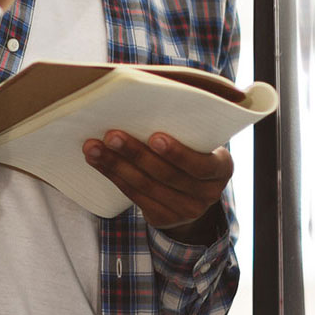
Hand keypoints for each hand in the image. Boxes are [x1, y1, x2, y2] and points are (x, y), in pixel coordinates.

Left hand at [82, 130, 231, 233]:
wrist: (193, 192)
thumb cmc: (193, 151)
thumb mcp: (200, 141)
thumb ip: (186, 127)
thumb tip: (144, 96)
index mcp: (221, 168)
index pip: (201, 164)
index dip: (177, 153)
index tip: (154, 136)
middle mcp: (208, 193)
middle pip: (166, 175)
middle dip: (136, 153)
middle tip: (111, 135)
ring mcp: (186, 210)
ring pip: (145, 185)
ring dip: (115, 164)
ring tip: (93, 147)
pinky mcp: (163, 218)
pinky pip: (134, 195)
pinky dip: (112, 175)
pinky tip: (96, 161)